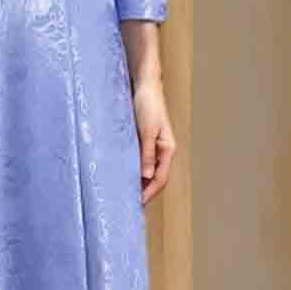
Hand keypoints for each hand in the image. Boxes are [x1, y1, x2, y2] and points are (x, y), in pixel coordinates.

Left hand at [132, 74, 175, 204]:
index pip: (161, 179)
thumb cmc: (148, 104)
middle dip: (144, 192)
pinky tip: (122, 175)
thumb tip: (146, 176)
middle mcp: (162, 150)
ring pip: (147, 170)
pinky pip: (139, 160)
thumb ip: (147, 153)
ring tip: (124, 193)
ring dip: (138, 182)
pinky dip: (133, 170)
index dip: (149, 193)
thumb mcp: (147, 131)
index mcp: (167, 149)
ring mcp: (153, 146)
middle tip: (129, 205)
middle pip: (155, 178)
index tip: (137, 204)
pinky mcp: (143, 140)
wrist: (144, 85)